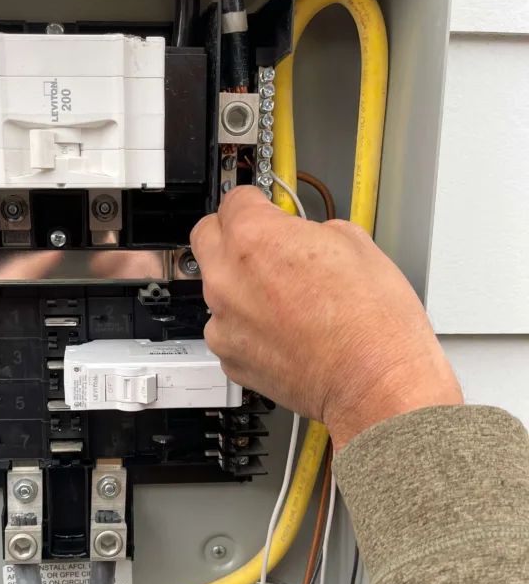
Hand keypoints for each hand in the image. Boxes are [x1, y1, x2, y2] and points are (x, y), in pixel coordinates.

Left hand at [190, 186, 462, 449]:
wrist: (375, 383)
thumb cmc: (372, 322)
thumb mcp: (355, 242)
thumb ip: (312, 230)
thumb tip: (304, 235)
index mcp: (254, 238)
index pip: (234, 200)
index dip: (256, 202)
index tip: (264, 208)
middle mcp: (227, 280)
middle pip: (207, 238)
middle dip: (232, 234)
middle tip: (262, 243)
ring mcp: (224, 324)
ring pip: (217, 290)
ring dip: (241, 286)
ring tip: (285, 300)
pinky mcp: (230, 360)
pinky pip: (229, 331)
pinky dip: (249, 328)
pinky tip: (285, 332)